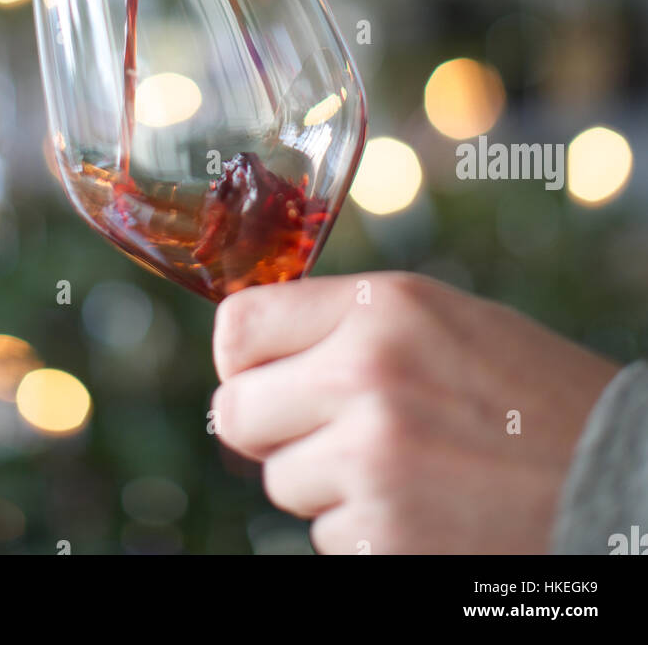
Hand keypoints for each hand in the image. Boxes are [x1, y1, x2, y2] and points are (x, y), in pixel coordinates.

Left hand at [212, 273, 617, 554]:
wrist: (613, 477)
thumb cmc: (530, 392)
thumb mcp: (442, 320)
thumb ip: (348, 324)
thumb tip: (253, 354)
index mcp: (381, 307)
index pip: (238, 326)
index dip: (240, 359)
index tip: (259, 375)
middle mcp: (366, 375)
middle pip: (235, 411)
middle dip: (268, 428)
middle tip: (323, 430)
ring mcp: (372, 461)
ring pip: (280, 481)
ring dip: (324, 483)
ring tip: (405, 467)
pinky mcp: (382, 537)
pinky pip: (324, 536)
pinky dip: (361, 530)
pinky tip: (423, 508)